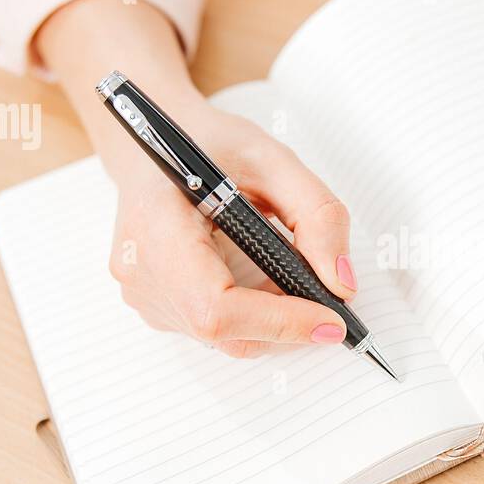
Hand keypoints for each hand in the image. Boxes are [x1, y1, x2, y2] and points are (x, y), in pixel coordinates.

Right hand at [107, 90, 357, 356]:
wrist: (156, 145)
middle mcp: (142, 270)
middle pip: (224, 330)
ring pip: (226, 337)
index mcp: (157, 225)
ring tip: (291, 274)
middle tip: (328, 299)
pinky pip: (215, 330)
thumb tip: (341, 284)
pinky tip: (264, 277)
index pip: (214, 306)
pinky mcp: (156, 305)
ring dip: (273, 319)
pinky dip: (254, 315)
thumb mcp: (275, 161)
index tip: (330, 320)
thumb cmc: (208, 145)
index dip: (277, 321)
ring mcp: (144, 293)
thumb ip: (318, 216)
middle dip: (286, 322)